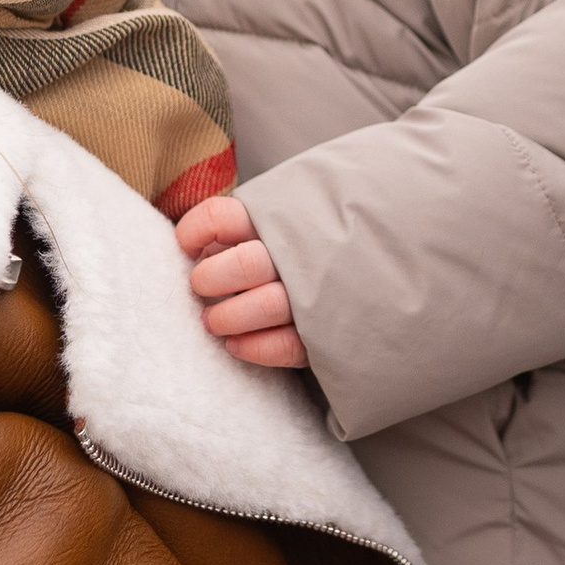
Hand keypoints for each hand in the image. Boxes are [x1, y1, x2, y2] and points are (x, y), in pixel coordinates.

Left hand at [174, 191, 310, 370]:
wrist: (374, 265)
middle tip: (203, 288)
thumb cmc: (300, 245)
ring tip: (214, 322)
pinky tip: (236, 344)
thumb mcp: (273, 221)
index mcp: (275, 218)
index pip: (222, 217)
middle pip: (245, 264)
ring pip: (266, 306)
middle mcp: (296, 252)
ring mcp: (314, 292)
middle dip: (210, 280)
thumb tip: (193, 253)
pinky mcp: (323, 332)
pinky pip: (286, 345)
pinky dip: (255, 347)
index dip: (195, 232)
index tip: (189, 248)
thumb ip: (234, 229)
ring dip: (229, 318)